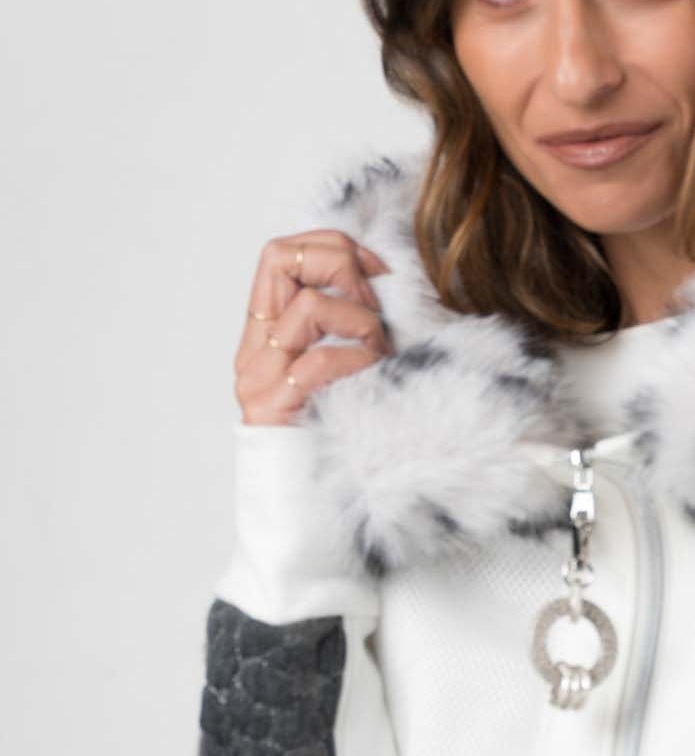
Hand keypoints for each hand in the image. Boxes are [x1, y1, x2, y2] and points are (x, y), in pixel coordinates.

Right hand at [235, 230, 392, 426]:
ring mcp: (259, 378)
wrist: (304, 509)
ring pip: (308, 307)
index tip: (376, 271)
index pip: (279, 253)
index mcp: (264, 333)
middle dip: (340, 266)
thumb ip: (343, 326)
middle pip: (281, 259)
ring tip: (377, 354)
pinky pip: (318, 362)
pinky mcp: (274, 409)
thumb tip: (379, 280)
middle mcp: (253, 350)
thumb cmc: (334, 437)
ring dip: (360, 323)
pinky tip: (370, 376)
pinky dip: (355, 361)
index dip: (331, 247)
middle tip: (373, 305)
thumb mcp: (340, 367)